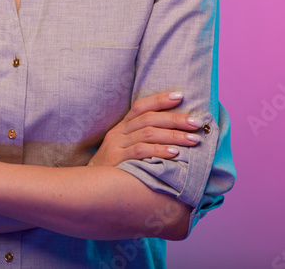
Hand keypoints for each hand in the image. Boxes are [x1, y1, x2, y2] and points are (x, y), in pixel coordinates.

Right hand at [88, 92, 204, 166]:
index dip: (160, 99)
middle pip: (149, 118)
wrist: (88, 188)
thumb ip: (143, 141)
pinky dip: (159, 150)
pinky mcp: (116, 160)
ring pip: (148, 133)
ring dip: (173, 135)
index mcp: (121, 127)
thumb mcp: (124, 150)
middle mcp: (118, 133)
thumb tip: (174, 135)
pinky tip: (175, 152)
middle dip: (175, 119)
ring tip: (193, 139)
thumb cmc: (114, 170)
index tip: (181, 96)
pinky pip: (141, 151)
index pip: (141, 106)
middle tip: (196, 123)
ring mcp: (116, 146)